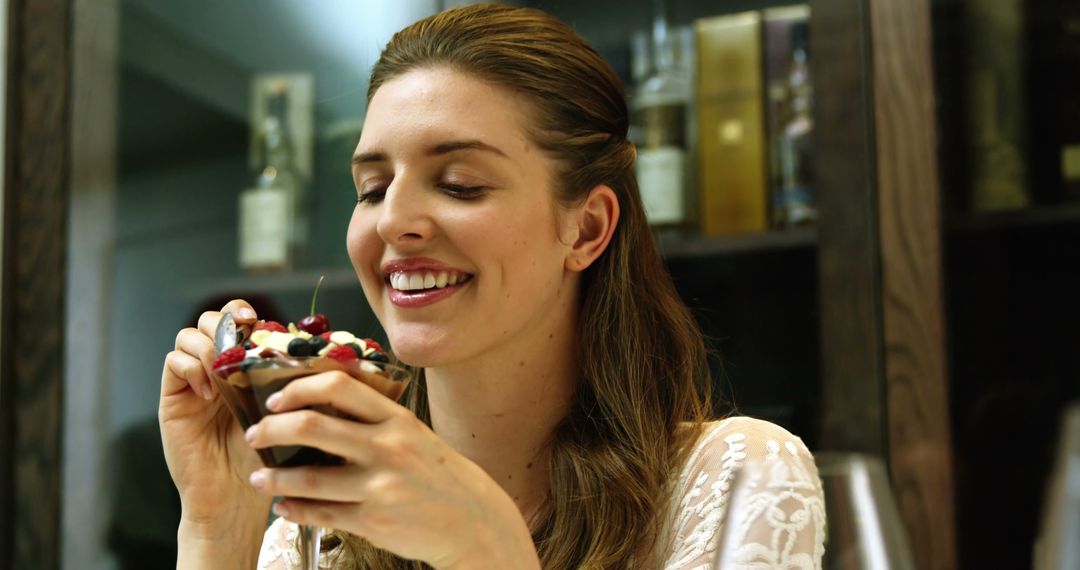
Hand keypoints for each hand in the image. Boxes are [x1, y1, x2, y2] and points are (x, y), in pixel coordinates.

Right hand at [159, 299, 270, 533]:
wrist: (235, 497)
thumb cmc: (266, 458)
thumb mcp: (284, 411)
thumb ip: (288, 378)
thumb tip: (308, 342)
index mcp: (244, 366)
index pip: (236, 320)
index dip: (243, 312)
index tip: (258, 321)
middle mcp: (216, 369)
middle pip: (210, 320)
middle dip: (224, 323)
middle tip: (240, 342)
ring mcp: (192, 382)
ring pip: (187, 335)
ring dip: (208, 346)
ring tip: (224, 373)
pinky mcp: (173, 398)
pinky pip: (172, 362)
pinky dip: (191, 368)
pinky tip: (210, 394)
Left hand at [243, 372, 540, 568]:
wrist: (473, 521)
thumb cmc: (440, 475)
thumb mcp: (415, 434)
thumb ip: (375, 419)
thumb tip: (322, 404)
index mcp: (396, 418)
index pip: (338, 386)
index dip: (299, 388)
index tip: (277, 399)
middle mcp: (386, 447)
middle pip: (312, 426)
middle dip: (272, 429)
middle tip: (256, 435)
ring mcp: (379, 486)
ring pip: (308, 478)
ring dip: (274, 478)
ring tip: (258, 479)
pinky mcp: (372, 521)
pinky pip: (321, 514)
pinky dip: (295, 510)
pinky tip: (283, 507)